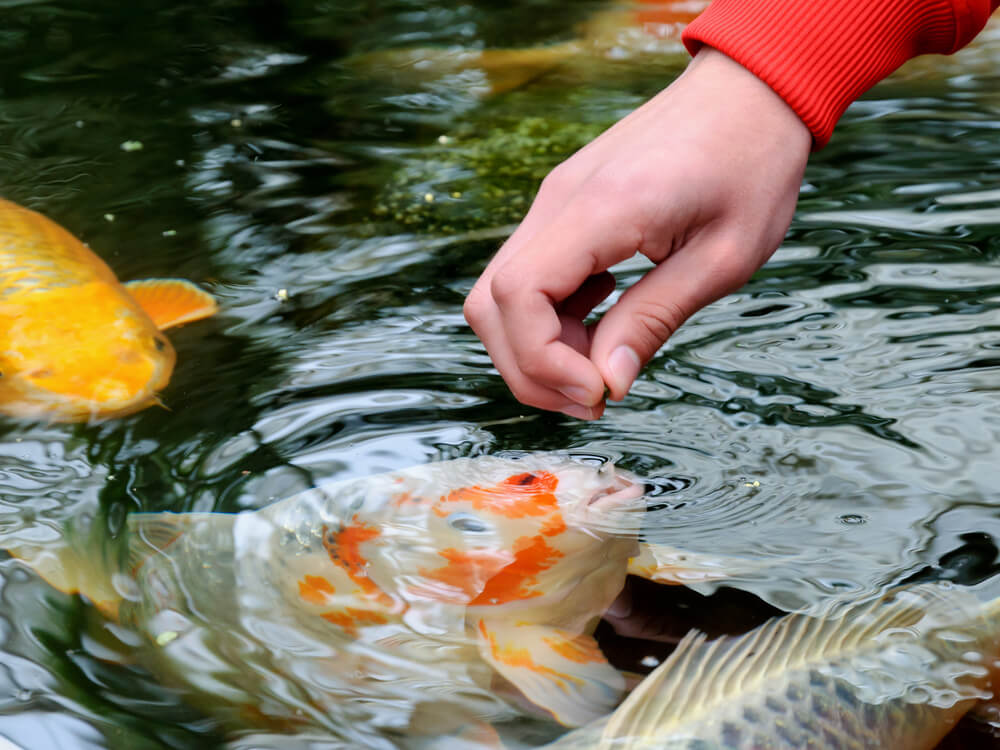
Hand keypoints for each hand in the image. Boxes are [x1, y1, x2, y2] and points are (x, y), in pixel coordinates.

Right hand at [463, 48, 810, 418]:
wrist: (750, 91)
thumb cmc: (752, 166)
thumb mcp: (724, 257)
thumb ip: (654, 320)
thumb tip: (608, 383)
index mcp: (602, 207)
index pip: (519, 295)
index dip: (542, 361)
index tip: (599, 391)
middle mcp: (559, 201)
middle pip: (490, 304)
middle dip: (530, 369)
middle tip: (596, 398)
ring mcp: (554, 202)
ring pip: (500, 294)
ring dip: (536, 348)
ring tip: (599, 369)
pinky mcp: (563, 209)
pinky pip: (528, 276)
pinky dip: (549, 320)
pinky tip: (601, 326)